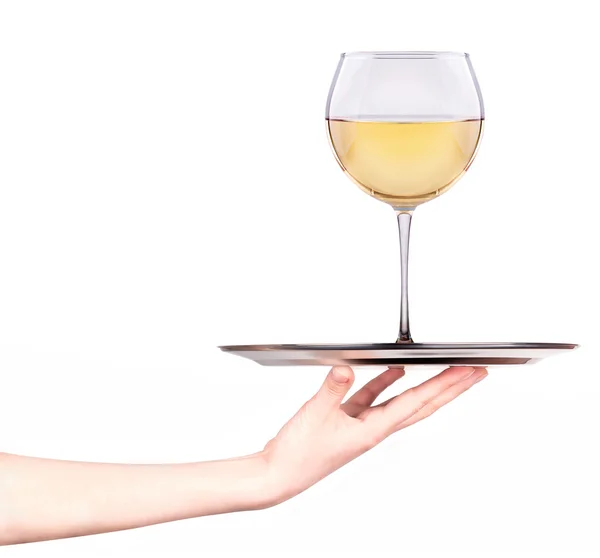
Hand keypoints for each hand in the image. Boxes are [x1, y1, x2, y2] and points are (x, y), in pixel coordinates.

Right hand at [263, 366, 486, 502]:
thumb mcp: (315, 416)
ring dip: (423, 385)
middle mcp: (374, 430)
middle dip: (450, 388)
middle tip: (473, 373)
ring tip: (443, 370)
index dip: (444, 385)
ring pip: (402, 401)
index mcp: (373, 431)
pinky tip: (391, 372)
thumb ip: (332, 389)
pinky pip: (374, 398)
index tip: (465, 372)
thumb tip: (347, 368)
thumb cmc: (298, 456)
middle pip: (422, 405)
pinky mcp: (347, 421)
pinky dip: (385, 383)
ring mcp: (362, 426)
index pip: (418, 402)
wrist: (279, 475)